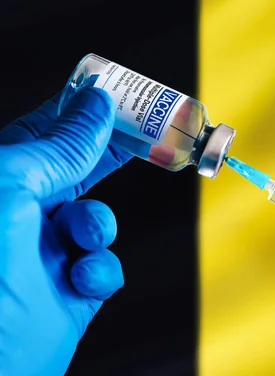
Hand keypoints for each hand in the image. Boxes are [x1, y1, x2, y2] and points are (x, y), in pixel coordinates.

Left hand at [0, 88, 131, 374]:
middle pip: (76, 171)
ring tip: (84, 241)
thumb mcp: (10, 189)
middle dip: (109, 158)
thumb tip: (95, 104)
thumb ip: (58, 147)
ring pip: (97, 221)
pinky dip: (102, 272)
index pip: (42, 134)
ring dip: (99, 227)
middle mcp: (17, 217)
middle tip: (146, 139)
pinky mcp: (71, 293)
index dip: (79, 113)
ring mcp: (45, 256)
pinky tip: (81, 282)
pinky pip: (106, 267)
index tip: (116, 96)